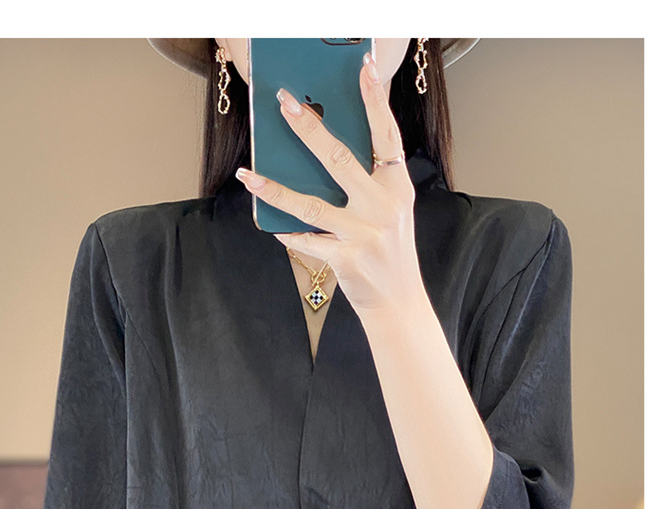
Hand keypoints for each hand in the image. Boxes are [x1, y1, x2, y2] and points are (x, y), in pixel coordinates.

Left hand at [235, 52, 425, 315]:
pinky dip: (287, 234)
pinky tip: (270, 226)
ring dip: (273, 188)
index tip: (364, 67)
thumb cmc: (389, 252)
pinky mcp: (345, 259)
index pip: (386, 134)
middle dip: (308, 128)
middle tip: (284, 102)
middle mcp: (382, 207)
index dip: (375, 99)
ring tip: (247, 173)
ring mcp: (363, 234)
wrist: (399, 303)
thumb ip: (369, 182)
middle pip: (338, 159)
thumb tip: (324, 150)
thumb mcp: (391, 211)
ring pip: (309, 204)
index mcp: (397, 187)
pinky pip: (306, 240)